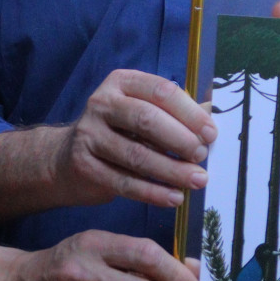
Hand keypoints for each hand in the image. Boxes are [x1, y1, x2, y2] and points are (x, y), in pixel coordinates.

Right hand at [54, 70, 216, 209]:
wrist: (67, 159)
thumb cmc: (118, 132)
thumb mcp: (142, 112)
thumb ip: (174, 112)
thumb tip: (211, 118)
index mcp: (122, 83)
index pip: (160, 91)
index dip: (189, 113)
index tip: (211, 134)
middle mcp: (102, 103)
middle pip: (147, 120)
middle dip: (180, 140)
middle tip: (202, 156)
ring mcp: (89, 134)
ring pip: (137, 155)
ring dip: (172, 170)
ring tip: (197, 181)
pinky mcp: (85, 166)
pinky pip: (124, 182)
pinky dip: (153, 192)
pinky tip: (174, 198)